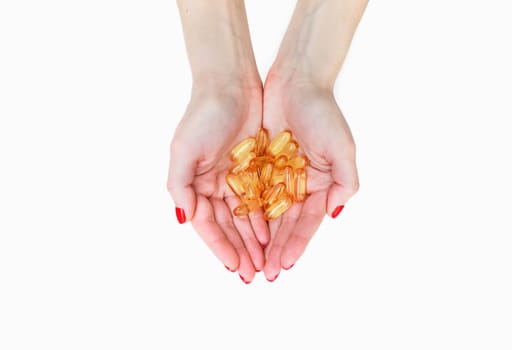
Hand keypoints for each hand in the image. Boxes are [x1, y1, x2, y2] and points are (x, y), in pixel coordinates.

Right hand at [167, 85, 268, 282]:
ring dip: (253, 240)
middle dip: (240, 250)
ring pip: (244, 216)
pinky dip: (264, 217)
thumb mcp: (183, 150)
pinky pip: (260, 199)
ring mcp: (234, 177)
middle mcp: (213, 184)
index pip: (207, 225)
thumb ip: (180, 186)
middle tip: (253, 274)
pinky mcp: (254, 168)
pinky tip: (271, 235)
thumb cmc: (203, 114)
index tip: (235, 267)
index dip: (220, 247)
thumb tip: (184, 218)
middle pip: (227, 226)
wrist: (230, 83)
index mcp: (194, 184)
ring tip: (265, 262)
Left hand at [261, 76, 359, 280]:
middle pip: (285, 224)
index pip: (307, 223)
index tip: (286, 264)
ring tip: (251, 262)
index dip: (297, 244)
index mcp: (319, 186)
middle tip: (265, 274)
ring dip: (259, 239)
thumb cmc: (323, 113)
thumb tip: (333, 214)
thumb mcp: (343, 149)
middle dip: (276, 250)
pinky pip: (251, 193)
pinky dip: (246, 213)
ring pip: (266, 214)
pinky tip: (239, 232)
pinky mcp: (259, 165)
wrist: (296, 82)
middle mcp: (298, 185)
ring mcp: (277, 176)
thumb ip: (345, 183)